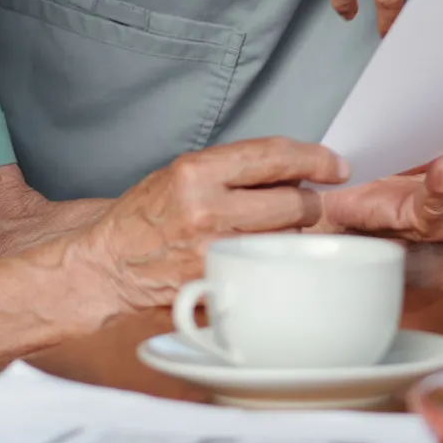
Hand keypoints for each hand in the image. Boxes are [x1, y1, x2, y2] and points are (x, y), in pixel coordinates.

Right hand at [72, 138, 348, 312]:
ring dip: (291, 233)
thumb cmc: (146, 216)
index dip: (316, 159)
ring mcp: (212, 253)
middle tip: (304, 203)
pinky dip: (273, 262)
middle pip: (294, 203)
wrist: (106, 265)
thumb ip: (236, 169)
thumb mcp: (184, 172)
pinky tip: (261, 257)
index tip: (336, 165)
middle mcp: (206, 211)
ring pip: (286, 238)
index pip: (275, 156)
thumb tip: (296, 171)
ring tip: (270, 230)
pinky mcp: (215, 286)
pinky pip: (267, 269)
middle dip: (309, 202)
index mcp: (198, 172)